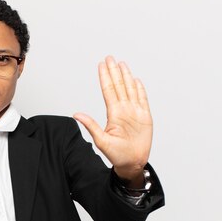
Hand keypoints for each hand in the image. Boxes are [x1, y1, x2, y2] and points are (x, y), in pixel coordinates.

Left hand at [73, 56, 152, 185]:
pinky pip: (143, 99)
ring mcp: (134, 112)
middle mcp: (123, 110)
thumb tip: (76, 114)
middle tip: (110, 57)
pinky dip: (140, 89)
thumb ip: (91, 125)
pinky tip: (136, 80)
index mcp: (113, 113)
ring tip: (122, 64)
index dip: (105, 77)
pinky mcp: (145, 116)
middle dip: (114, 71)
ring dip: (126, 76)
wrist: (132, 163)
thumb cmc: (117, 155)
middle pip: (118, 86)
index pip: (108, 90)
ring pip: (130, 89)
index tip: (101, 65)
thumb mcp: (101, 140)